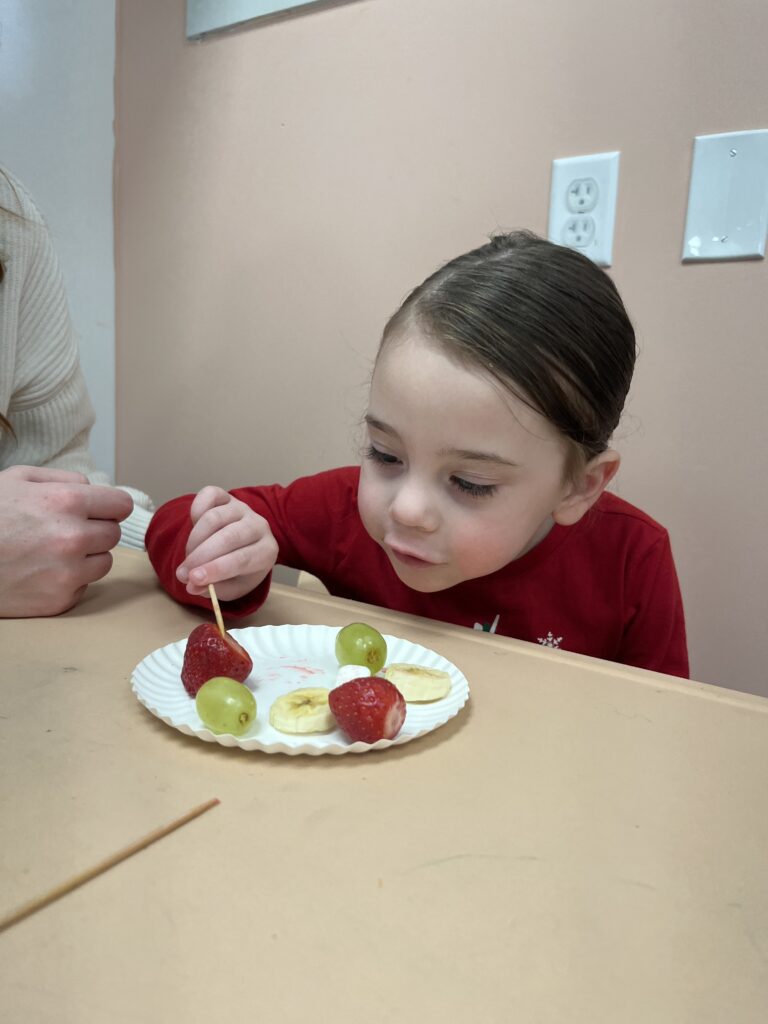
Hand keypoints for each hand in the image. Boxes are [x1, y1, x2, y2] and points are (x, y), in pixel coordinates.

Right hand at [0, 465, 133, 616]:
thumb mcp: (18, 479)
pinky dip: (69, 580)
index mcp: (66, 502)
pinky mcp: (59, 601)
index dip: (109, 506)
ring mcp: (68, 573)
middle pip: (113, 534)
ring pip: (103, 562)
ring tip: (51, 551)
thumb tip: (95, 490)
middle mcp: (73, 539)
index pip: (121, 505)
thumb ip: (64, 479)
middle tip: (66, 529)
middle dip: (95, 529)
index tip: (101, 509)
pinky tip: (41, 571)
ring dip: (86, 556)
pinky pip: (83, 586)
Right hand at [175, 486, 277, 601]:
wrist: (243, 545)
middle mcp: (258, 526)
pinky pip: (208, 496)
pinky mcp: (226, 496)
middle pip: (228, 537)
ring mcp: (242, 508)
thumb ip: (214, 589)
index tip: (193, 579)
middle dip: (201, 556)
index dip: (216, 569)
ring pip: (214, 518)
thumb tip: (191, 586)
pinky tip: (192, 527)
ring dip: (194, 541)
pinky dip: (196, 510)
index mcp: (266, 551)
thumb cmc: (238, 570)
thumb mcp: (231, 587)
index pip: (242, 559)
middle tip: (183, 573)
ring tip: (188, 559)